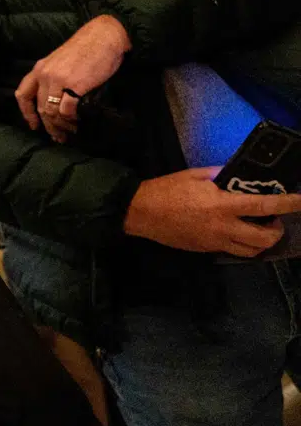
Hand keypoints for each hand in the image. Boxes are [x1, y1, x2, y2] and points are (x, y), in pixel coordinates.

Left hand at [16, 16, 130, 142]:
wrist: (104, 36)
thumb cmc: (86, 48)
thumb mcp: (60, 60)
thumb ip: (54, 77)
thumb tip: (56, 101)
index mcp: (39, 69)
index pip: (23, 94)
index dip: (27, 113)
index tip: (34, 126)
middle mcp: (44, 75)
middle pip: (40, 108)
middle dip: (49, 126)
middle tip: (58, 137)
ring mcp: (58, 80)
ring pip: (51, 112)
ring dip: (61, 126)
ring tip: (70, 133)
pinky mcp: (74, 85)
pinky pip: (66, 111)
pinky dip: (71, 120)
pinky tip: (78, 122)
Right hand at [124, 168, 300, 257]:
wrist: (140, 212)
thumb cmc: (166, 189)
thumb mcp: (194, 174)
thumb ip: (219, 175)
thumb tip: (238, 175)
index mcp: (221, 204)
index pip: (263, 206)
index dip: (287, 204)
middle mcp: (223, 227)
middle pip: (264, 238)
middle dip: (277, 230)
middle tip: (274, 219)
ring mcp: (215, 242)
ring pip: (252, 251)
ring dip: (263, 241)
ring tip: (258, 228)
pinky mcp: (207, 249)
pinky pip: (234, 251)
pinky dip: (244, 244)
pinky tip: (237, 232)